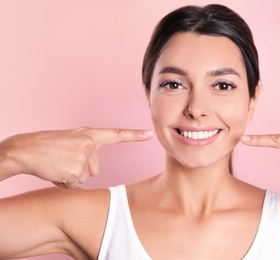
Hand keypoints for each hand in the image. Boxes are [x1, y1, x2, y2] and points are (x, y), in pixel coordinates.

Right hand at [0, 127, 152, 187]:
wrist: (24, 150)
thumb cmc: (46, 146)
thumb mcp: (70, 140)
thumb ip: (86, 148)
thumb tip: (93, 168)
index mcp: (89, 134)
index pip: (116, 134)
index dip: (134, 135)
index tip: (150, 134)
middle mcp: (89, 143)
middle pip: (97, 168)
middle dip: (81, 169)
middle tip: (64, 160)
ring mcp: (83, 156)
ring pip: (87, 177)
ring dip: (72, 176)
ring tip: (58, 164)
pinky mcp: (76, 170)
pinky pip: (76, 184)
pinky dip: (65, 182)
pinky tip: (55, 171)